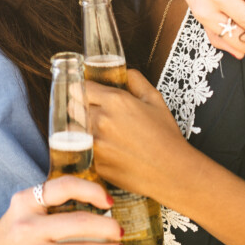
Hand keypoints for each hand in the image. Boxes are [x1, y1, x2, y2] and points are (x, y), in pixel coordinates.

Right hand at [0, 176, 123, 244]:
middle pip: (81, 223)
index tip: (107, 200)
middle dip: (109, 227)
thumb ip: (50, 201)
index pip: (64, 187)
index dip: (92, 190)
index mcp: (26, 202)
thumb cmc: (9, 233)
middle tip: (118, 229)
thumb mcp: (23, 207)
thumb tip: (96, 202)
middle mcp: (30, 227)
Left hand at [86, 71, 192, 200]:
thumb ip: (136, 81)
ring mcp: (96, 143)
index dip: (84, 90)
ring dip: (80, 129)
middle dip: (80, 108)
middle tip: (93, 113)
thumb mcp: (155, 100)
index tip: (88, 94)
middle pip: (72, 107)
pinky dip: (89, 148)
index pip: (81, 88)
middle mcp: (101, 120)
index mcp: (115, 101)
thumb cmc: (166, 136)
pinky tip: (106, 150)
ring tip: (98, 133)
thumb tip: (124, 73)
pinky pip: (82, 150)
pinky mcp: (95, 163)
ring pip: (73, 130)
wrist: (172, 171)